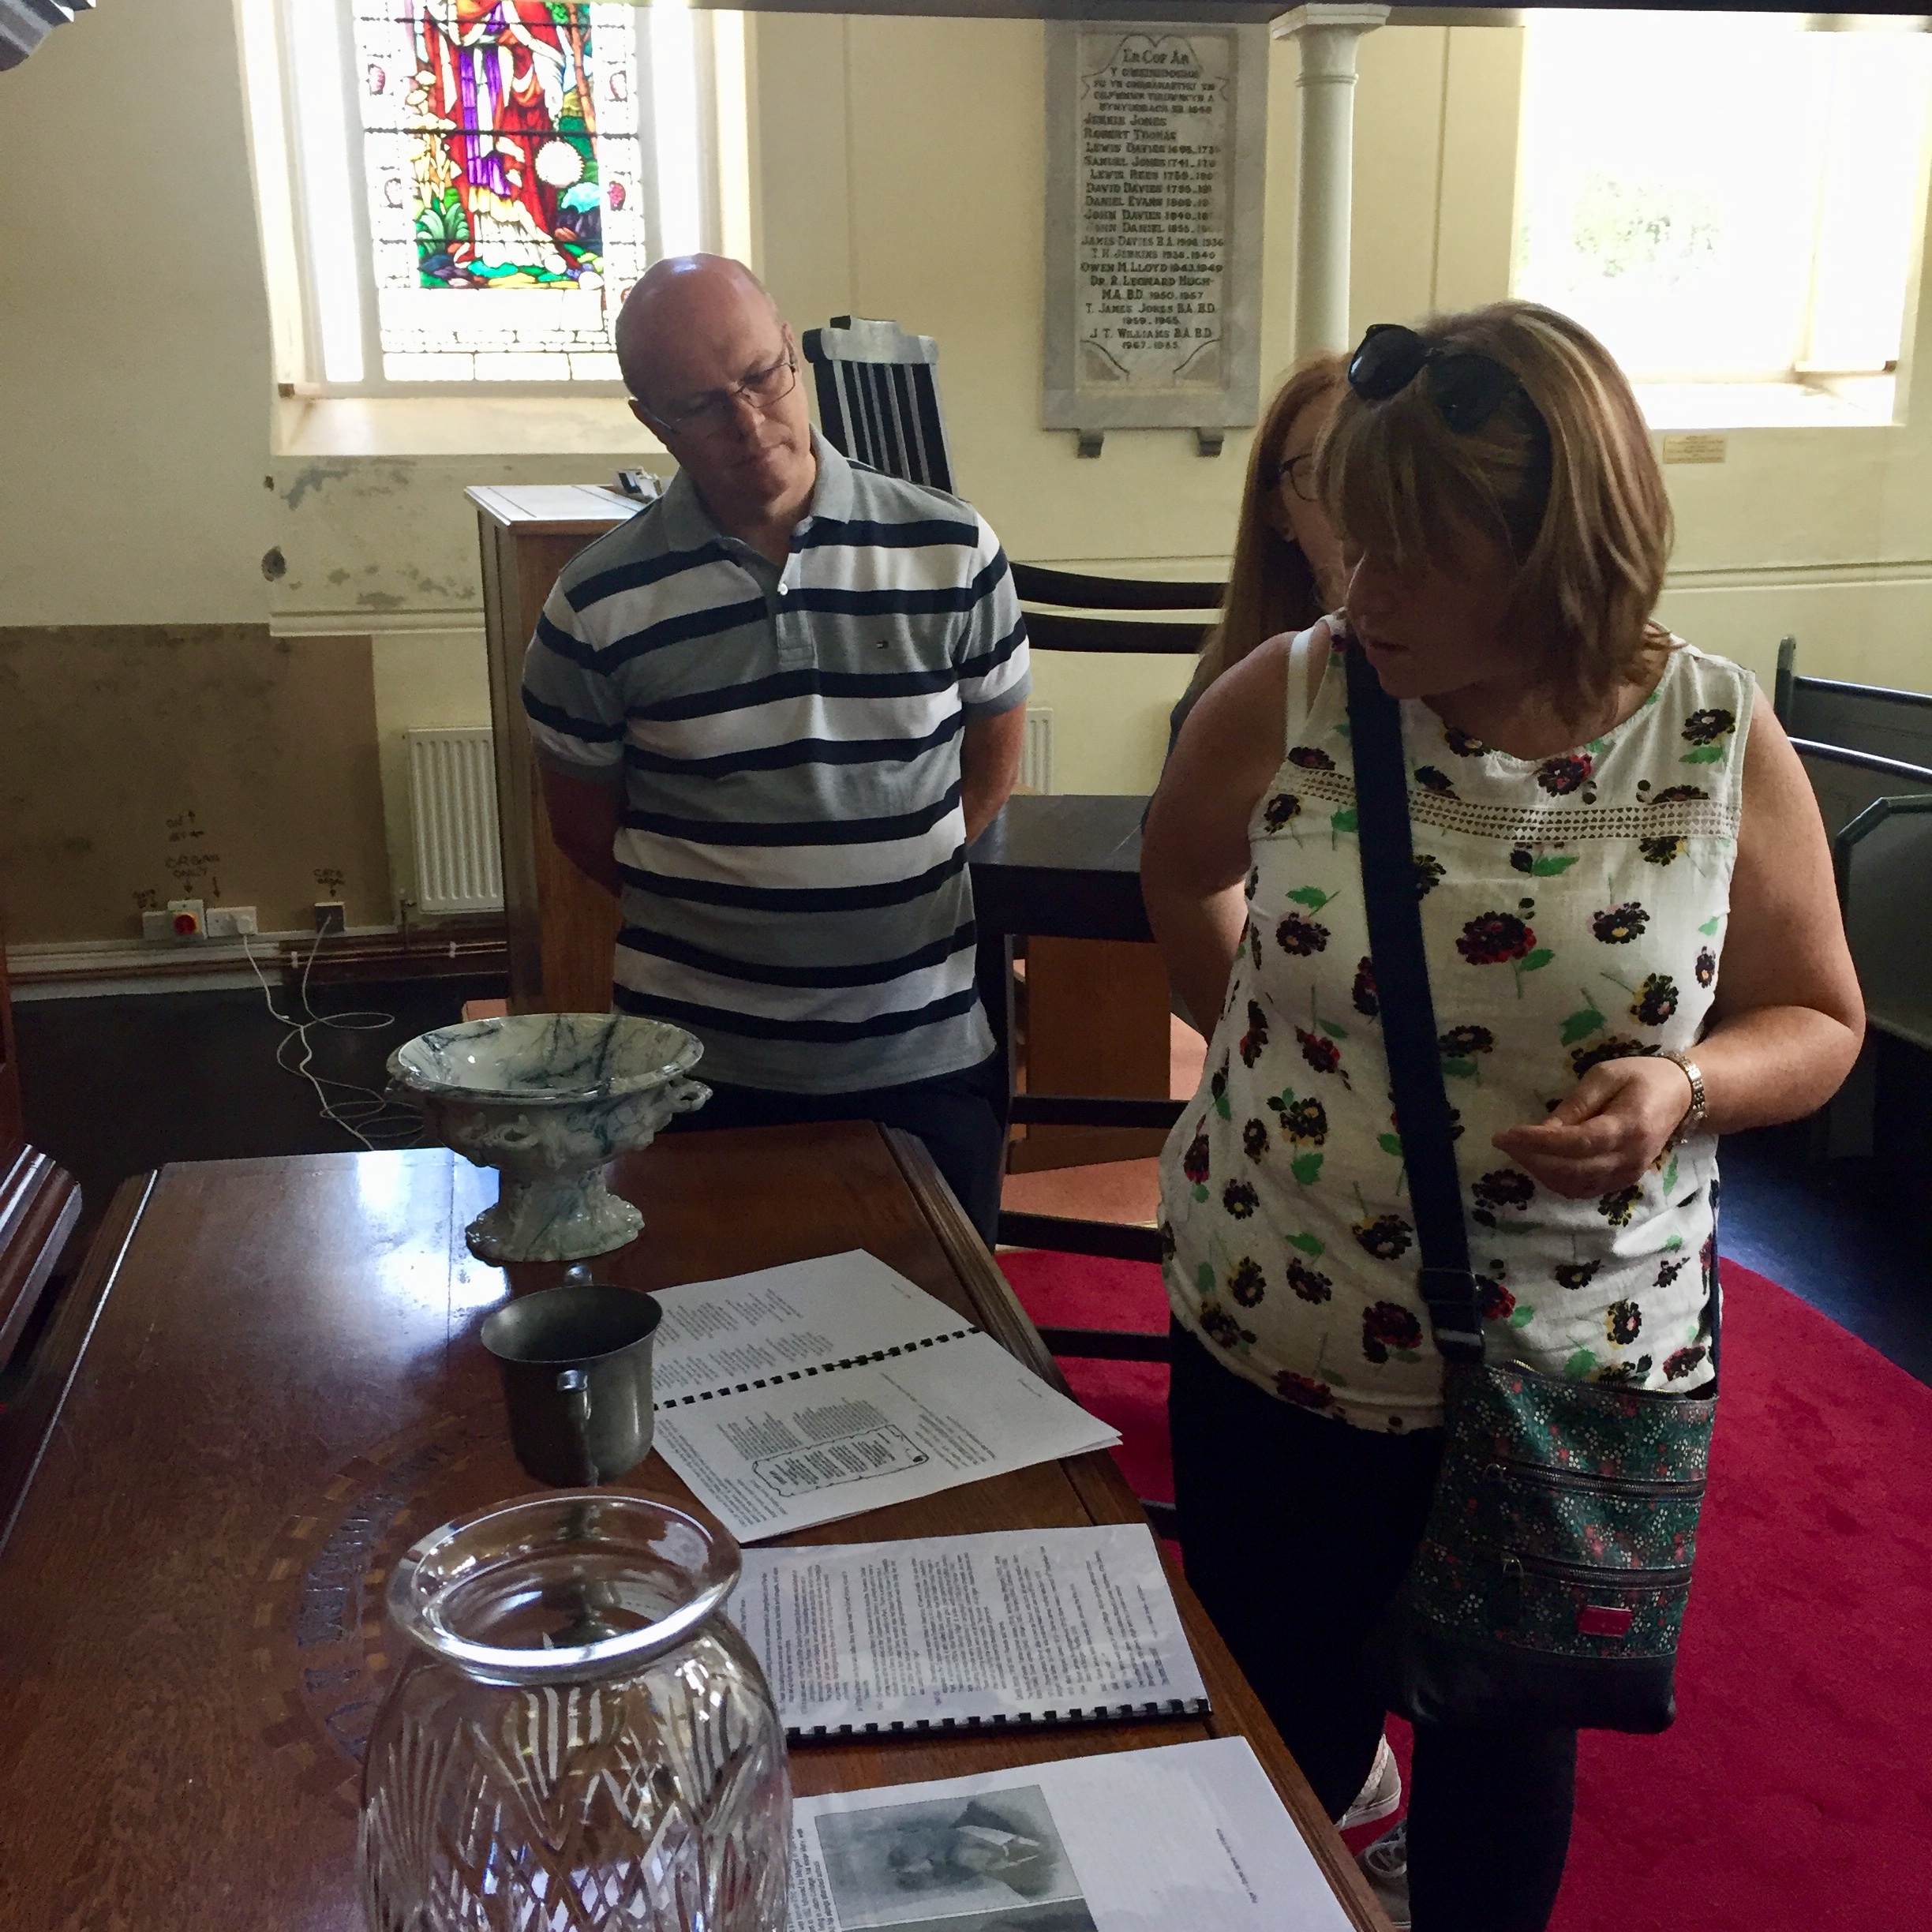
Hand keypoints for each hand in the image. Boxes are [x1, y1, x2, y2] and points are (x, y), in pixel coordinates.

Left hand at [1491, 1056, 1695, 1200]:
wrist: (1681, 1096)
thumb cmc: (1640, 1077)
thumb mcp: (1604, 1076)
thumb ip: (1574, 1106)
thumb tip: (1541, 1131)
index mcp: (1628, 1127)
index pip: (1575, 1143)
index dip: (1537, 1143)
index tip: (1504, 1135)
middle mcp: (1629, 1159)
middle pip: (1571, 1170)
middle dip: (1530, 1158)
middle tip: (1503, 1142)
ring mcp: (1628, 1175)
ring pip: (1574, 1186)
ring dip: (1540, 1171)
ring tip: (1517, 1150)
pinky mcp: (1623, 1181)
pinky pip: (1583, 1189)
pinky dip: (1556, 1179)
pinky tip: (1539, 1162)